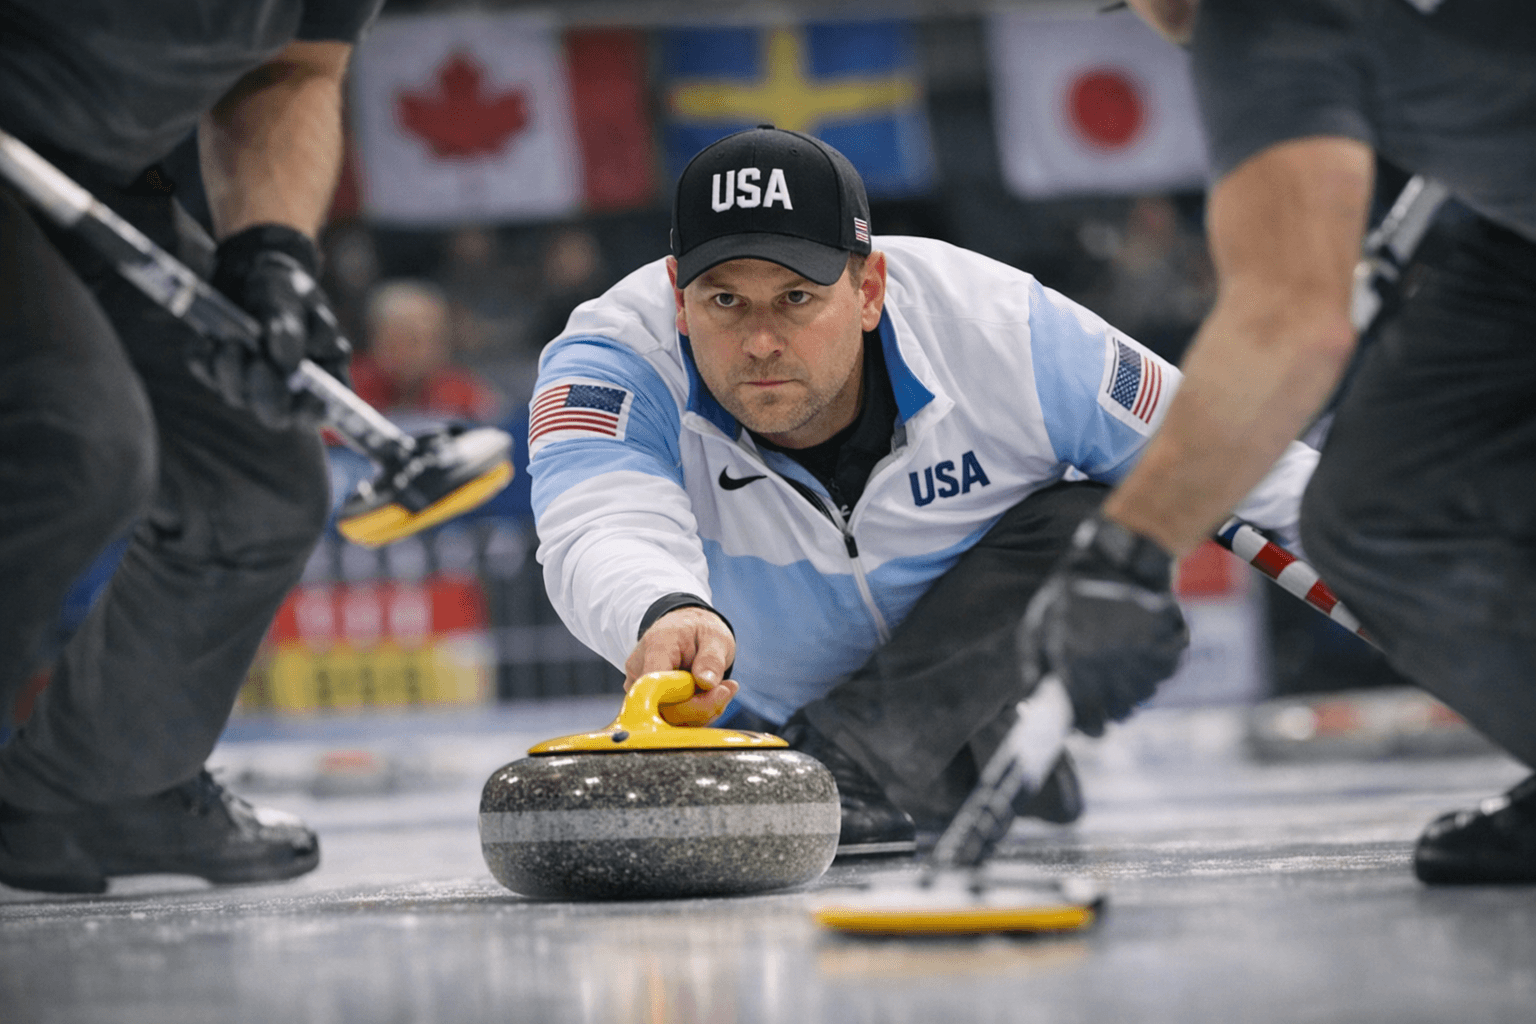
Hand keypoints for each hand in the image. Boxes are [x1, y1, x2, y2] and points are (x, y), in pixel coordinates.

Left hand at [195, 223, 350, 429]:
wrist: (248, 269)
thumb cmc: (284, 285)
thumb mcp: (292, 295)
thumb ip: (291, 326)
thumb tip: (286, 360)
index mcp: (321, 375)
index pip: (319, 411)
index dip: (311, 409)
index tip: (296, 382)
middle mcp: (288, 389)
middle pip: (276, 416)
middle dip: (265, 392)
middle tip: (258, 361)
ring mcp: (251, 384)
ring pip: (237, 397)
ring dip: (231, 370)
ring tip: (232, 336)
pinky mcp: (219, 373)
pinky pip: (207, 374)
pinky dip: (206, 356)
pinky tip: (212, 336)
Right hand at [624, 606, 739, 725]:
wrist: (686, 628)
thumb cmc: (698, 630)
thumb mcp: (714, 636)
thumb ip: (711, 658)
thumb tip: (706, 683)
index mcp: (655, 647)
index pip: (655, 685)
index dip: (685, 700)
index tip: (719, 691)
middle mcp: (640, 670)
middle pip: (662, 708)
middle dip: (701, 707)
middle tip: (727, 689)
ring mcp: (641, 689)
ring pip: (668, 718)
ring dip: (702, 711)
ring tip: (723, 688)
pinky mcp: (649, 702)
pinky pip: (672, 718)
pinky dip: (697, 713)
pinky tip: (712, 696)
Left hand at [1018, 516, 1188, 736]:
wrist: (1118, 556)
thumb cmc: (1069, 594)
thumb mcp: (1035, 627)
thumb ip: (1032, 671)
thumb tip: (1032, 708)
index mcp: (1075, 665)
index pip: (1089, 723)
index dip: (1088, 728)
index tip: (1086, 723)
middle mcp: (1111, 665)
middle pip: (1120, 715)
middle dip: (1111, 708)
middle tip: (1104, 689)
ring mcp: (1143, 655)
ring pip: (1143, 695)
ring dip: (1131, 684)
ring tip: (1118, 653)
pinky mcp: (1171, 643)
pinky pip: (1164, 673)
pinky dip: (1153, 665)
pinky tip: (1137, 642)